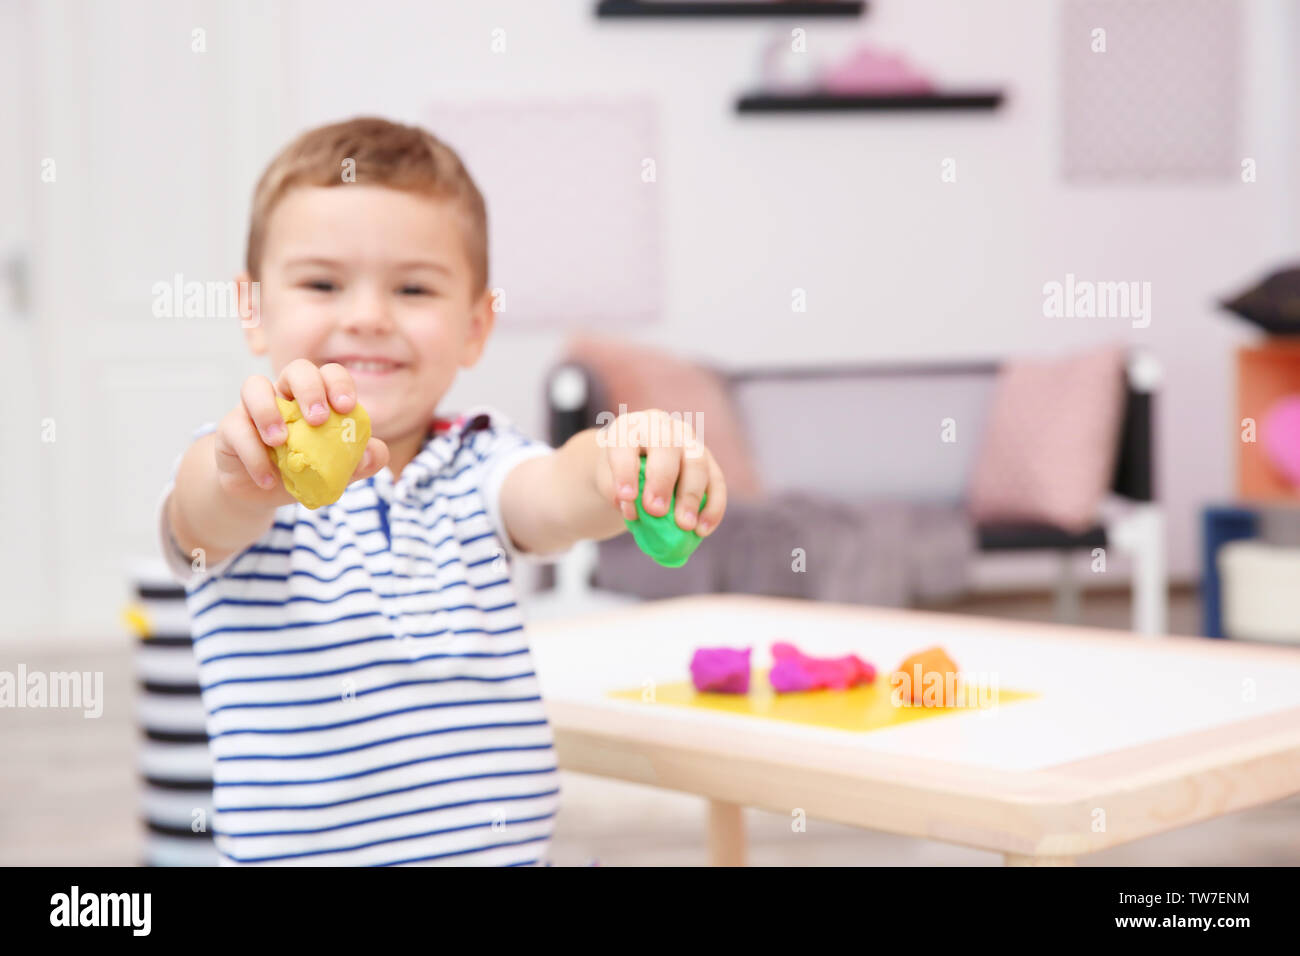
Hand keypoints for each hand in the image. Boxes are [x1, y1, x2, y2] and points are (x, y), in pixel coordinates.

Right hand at [214, 359, 389, 505]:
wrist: (260, 493)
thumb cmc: (303, 469)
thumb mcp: (336, 470)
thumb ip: (359, 461)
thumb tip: (374, 454)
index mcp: (315, 397)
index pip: (329, 374)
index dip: (338, 383)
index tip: (346, 406)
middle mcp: (284, 394)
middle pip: (296, 369)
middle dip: (309, 389)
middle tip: (318, 419)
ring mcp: (252, 407)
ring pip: (254, 386)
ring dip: (268, 411)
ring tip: (281, 442)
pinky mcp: (229, 429)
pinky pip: (236, 430)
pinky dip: (253, 455)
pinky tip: (268, 479)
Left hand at [595, 408, 726, 534]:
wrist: (637, 470)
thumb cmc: (620, 476)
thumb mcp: (608, 482)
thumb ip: (616, 494)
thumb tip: (634, 510)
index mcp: (629, 428)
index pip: (626, 443)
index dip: (625, 470)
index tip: (626, 498)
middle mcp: (660, 426)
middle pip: (667, 446)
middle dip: (662, 480)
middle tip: (656, 511)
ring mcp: (688, 441)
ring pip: (697, 462)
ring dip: (692, 496)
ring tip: (685, 526)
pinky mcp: (708, 460)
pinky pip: (716, 481)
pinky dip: (713, 507)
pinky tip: (703, 530)